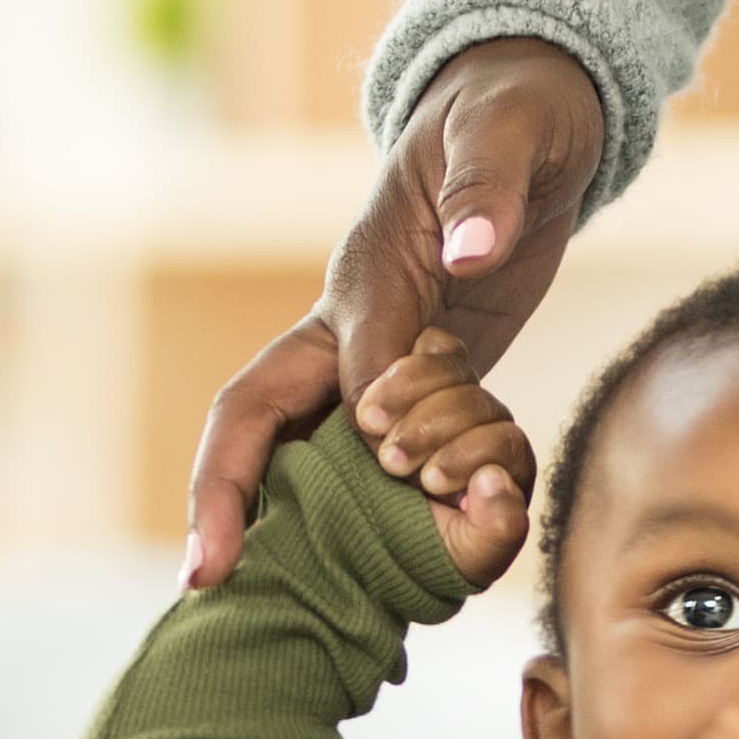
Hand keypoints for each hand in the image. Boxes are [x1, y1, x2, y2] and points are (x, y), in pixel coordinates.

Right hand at [182, 39, 604, 589]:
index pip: (272, 398)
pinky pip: (399, 478)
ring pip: (331, 473)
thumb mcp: (496, 143)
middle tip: (205, 592)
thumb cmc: (507, 126)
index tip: (223, 548)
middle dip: (232, 518)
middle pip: (267, 446)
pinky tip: (393, 592)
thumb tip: (471, 250)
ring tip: (290, 612)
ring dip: (316, 538)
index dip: (238, 475)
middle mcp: (351, 349)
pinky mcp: (431, 401)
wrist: (534, 135)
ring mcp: (388, 380)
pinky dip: (401, 532)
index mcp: (349, 297)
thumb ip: (482, 195)